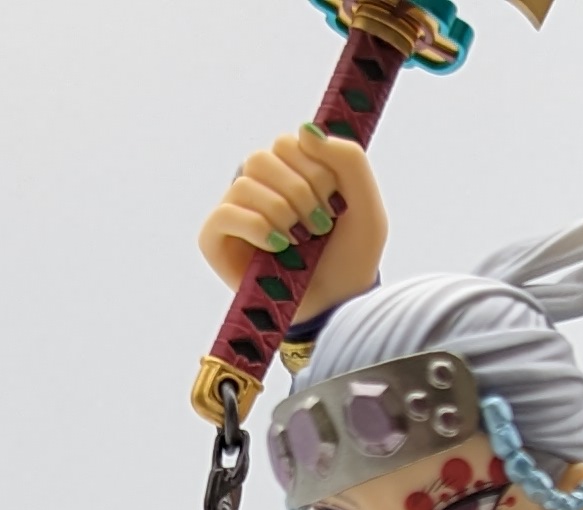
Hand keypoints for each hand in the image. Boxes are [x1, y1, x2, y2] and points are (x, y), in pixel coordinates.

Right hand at [196, 125, 387, 324]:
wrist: (338, 304)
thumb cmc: (350, 258)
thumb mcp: (366, 205)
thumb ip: (348, 158)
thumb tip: (304, 131)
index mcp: (290, 170)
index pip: (289, 141)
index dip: (315, 169)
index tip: (335, 204)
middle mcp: (259, 186)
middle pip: (263, 157)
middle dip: (300, 192)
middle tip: (320, 226)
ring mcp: (235, 211)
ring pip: (245, 184)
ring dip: (281, 213)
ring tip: (300, 241)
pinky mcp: (216, 239)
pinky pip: (224, 214)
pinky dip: (256, 227)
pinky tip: (278, 246)